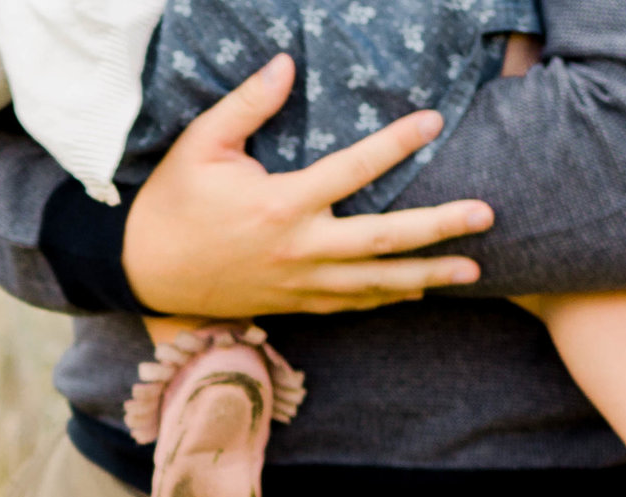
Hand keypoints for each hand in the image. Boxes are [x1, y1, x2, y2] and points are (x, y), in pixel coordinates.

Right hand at [122, 55, 496, 316]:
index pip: (354, 170)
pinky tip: (418, 291)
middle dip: (439, 227)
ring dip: (426, 275)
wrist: (140, 270)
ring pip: (374, 282)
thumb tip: (286, 64)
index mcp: (279, 204)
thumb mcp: (199, 146)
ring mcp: (296, 282)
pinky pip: (349, 303)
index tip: (433, 123)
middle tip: (485, 215)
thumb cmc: (170, 202)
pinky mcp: (290, 302)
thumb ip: (246, 105)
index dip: (397, 144)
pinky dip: (385, 298)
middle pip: (383, 240)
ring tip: (472, 269)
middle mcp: (297, 249)